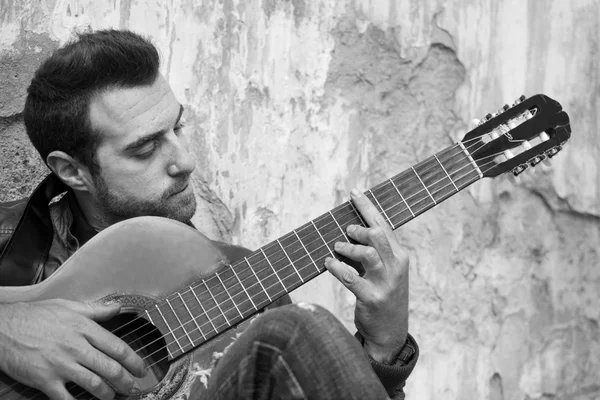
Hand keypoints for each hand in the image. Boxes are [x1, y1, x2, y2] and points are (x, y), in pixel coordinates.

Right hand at [0, 299, 146, 399]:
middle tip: (133, 387)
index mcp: (84, 328)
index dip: (134, 360)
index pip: (117, 347)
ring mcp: (61, 364)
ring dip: (108, 394)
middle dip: (126, 381)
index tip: (141, 368)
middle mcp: (76, 347)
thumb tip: (117, 307)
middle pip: (110, 368)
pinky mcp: (45, 380)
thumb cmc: (34, 316)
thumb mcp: (67, 306)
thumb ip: (95, 309)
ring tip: (114, 396)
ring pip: (94, 384)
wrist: (3, 327)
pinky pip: (66, 398)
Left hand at [325, 189, 408, 363]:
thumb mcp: (386, 271)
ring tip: (337, 248)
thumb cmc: (383, 294)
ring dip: (347, 248)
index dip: (367, 207)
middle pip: (378, 235)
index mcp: (399, 256)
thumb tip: (349, 229)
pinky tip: (328, 263)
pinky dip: (336, 267)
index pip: (384, 225)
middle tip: (346, 231)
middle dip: (359, 229)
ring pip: (367, 254)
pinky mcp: (372, 298)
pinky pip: (350, 277)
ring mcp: (385, 283)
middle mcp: (396, 266)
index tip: (353, 192)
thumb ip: (374, 250)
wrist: (390, 331)